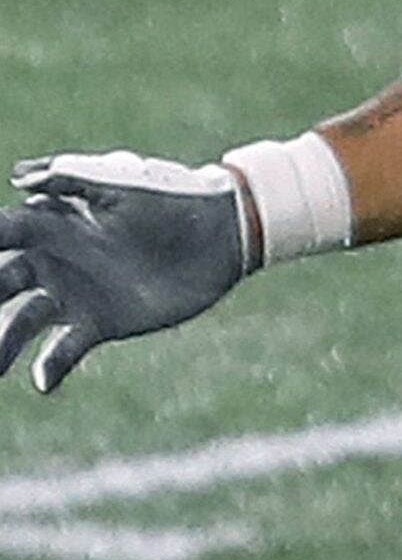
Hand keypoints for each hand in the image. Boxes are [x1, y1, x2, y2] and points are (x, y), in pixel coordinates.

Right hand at [0, 151, 250, 390]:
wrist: (223, 233)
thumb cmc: (172, 197)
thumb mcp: (121, 181)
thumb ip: (71, 178)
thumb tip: (16, 178)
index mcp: (52, 224)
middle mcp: (53, 262)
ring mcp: (73, 294)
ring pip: (19, 323)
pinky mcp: (99, 322)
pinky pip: (64, 349)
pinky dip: (50, 365)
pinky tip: (43, 382)